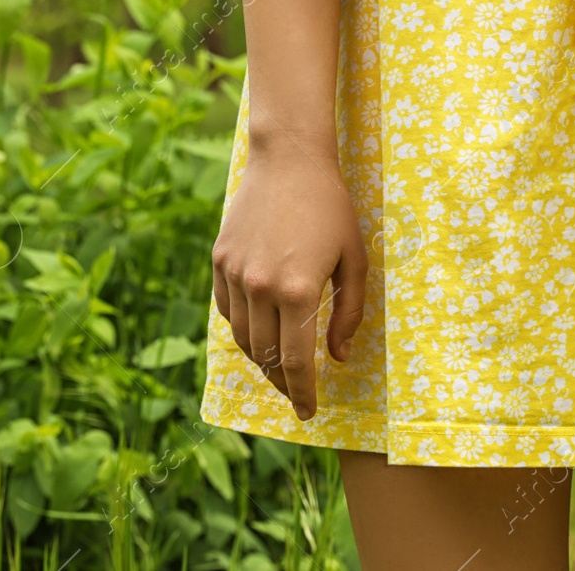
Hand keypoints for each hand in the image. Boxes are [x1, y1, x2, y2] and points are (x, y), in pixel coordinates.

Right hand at [210, 130, 366, 420]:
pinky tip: (259, 330)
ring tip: (278, 367)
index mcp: (297, 291)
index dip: (302, 394)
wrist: (288, 160)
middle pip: (265, 356)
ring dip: (261, 359)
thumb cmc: (331, 208)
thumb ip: (348, 313)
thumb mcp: (355, 260)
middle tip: (295, 394)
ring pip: (242, 337)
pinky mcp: (219, 259)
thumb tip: (338, 357)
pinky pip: (227, 309)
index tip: (308, 413)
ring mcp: (235, 273)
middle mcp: (260, 287)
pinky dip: (242, 328)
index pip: (296, 362)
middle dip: (281, 383)